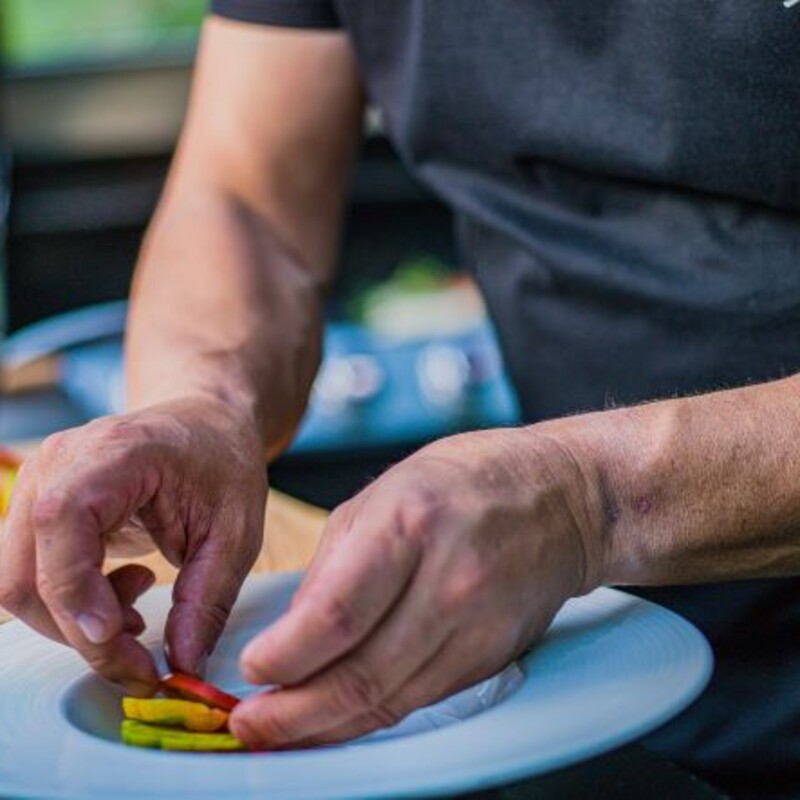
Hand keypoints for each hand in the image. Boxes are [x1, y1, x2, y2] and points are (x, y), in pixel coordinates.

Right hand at [0, 397, 266, 694]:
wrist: (206, 424)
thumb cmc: (223, 464)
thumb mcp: (236, 532)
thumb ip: (209, 600)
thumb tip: (182, 668)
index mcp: (112, 454)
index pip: (61, 525)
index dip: (78, 594)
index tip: (123, 642)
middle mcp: (58, 464)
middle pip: (26, 572)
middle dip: (80, 632)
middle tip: (144, 657)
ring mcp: (39, 485)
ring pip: (19, 584)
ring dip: (75, 622)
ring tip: (142, 611)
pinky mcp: (39, 509)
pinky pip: (32, 575)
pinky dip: (72, 603)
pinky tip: (129, 588)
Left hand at [229, 427, 603, 747]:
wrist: (563, 499)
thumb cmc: (469, 480)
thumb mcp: (384, 492)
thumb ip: (332, 563)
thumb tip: (290, 630)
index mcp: (411, 524)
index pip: (337, 615)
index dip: (285, 656)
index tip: (251, 670)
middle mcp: (449, 581)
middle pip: (360, 675)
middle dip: (294, 715)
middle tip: (249, 724)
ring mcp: (478, 625)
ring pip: (390, 701)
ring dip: (327, 727)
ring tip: (281, 731)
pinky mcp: (493, 656)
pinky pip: (420, 699)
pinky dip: (373, 715)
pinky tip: (339, 716)